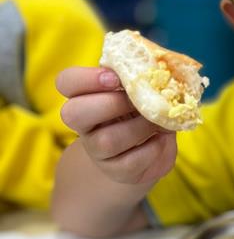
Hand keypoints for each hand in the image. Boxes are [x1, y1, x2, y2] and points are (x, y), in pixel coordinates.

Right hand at [56, 66, 176, 185]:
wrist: (151, 149)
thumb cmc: (144, 110)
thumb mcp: (143, 90)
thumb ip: (144, 76)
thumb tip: (159, 67)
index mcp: (86, 96)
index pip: (66, 82)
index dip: (85, 78)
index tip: (115, 78)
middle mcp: (85, 124)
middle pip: (74, 113)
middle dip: (109, 104)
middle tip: (136, 101)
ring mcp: (98, 150)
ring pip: (107, 140)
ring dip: (139, 127)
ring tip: (158, 121)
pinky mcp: (117, 171)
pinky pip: (131, 161)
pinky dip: (153, 148)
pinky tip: (161, 139)